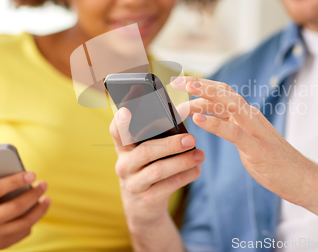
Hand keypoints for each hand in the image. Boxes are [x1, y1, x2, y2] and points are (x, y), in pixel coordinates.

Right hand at [0, 163, 49, 249]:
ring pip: (23, 223)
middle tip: (44, 184)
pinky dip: (33, 220)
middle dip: (33, 194)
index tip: (32, 174)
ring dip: (39, 210)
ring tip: (46, 198)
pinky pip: (22, 232)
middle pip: (14, 208)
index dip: (15, 181)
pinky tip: (38, 210)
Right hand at [110, 107, 203, 230]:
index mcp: (123, 148)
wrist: (142, 208)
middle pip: (145, 151)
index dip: (120, 121)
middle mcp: (124, 165)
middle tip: (191, 138)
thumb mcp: (146, 154)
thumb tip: (181, 117)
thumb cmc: (148, 169)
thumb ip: (156, 136)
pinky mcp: (147, 199)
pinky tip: (197, 169)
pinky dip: (185, 176)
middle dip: (170, 144)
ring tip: (200, 155)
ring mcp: (133, 184)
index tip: (126, 110)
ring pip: (158, 170)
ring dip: (182, 161)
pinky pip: (169, 186)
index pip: (117, 132)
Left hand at [171, 76, 317, 207]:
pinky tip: (197, 119)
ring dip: (205, 96)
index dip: (202, 86)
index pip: (222, 93)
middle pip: (223, 92)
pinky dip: (214, 123)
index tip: (180, 84)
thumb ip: (230, 126)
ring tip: (185, 90)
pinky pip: (233, 132)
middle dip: (199, 84)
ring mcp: (255, 130)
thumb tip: (208, 117)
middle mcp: (251, 117)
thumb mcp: (247, 139)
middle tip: (175, 82)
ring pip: (229, 105)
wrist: (302, 178)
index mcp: (248, 115)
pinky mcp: (257, 148)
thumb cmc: (273, 161)